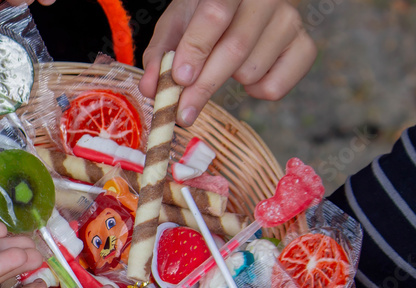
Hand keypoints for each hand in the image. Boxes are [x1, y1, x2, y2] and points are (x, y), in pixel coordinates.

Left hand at [140, 0, 316, 126]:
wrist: (240, 4)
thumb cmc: (202, 16)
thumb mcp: (176, 25)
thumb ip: (158, 55)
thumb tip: (150, 89)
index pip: (216, 14)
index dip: (196, 48)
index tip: (180, 78)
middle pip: (236, 48)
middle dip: (204, 85)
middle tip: (182, 111)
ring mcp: (289, 21)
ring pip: (253, 69)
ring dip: (228, 83)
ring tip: (221, 68)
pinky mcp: (304, 45)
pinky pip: (277, 85)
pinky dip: (256, 91)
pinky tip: (248, 75)